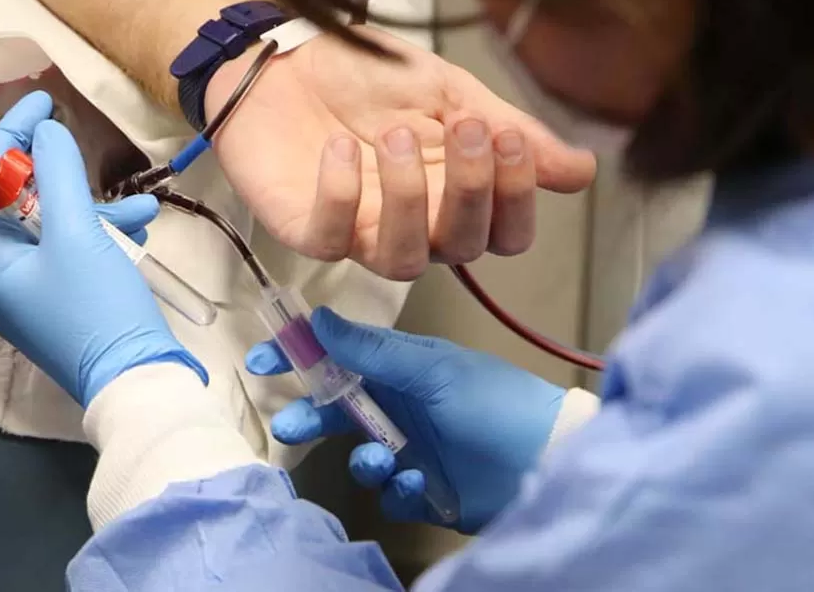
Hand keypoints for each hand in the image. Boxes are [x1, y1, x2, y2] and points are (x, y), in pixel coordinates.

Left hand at [0, 92, 205, 406]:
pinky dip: (105, 238)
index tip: (42, 102)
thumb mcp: (78, 233)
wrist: (136, 380)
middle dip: (67, 179)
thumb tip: (45, 132)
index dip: (12, 137)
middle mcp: (0, 278)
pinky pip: (77, 255)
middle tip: (91, 152)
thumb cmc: (97, 306)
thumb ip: (59, 175)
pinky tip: (139, 232)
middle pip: (23, 205)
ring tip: (141, 208)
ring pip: (59, 229)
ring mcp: (33, 296)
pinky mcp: (66, 306)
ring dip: (98, 210)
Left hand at [208, 27, 596, 279]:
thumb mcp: (447, 90)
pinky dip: (340, 195)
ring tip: (396, 136)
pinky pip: (330, 239)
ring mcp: (358, 231)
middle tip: (465, 129)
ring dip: (409, 200)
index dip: (516, 198)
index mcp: (455, 194)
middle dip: (471, 190)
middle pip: (464, 248)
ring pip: (403, 259)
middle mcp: (414, 225)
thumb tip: (582, 171)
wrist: (281, 53)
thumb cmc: (364, 76)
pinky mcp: (305, 227)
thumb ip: (507, 129)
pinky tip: (341, 149)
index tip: (508, 140)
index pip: (506, 232)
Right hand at [245, 307, 565, 533]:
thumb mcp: (434, 370)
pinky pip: (390, 494)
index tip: (263, 361)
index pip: (339, 355)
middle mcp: (403, 406)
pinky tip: (420, 483)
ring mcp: (413, 448)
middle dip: (311, 417)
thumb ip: (373, 350)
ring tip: (383, 460)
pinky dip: (398, 491)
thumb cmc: (497, 404)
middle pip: (338, 410)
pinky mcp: (426, 489)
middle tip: (291, 425)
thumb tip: (319, 319)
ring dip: (363, 459)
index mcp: (403, 368)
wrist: (550, 461)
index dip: (300, 356)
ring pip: (359, 455)